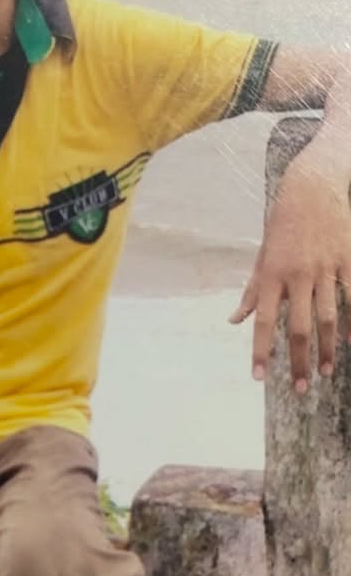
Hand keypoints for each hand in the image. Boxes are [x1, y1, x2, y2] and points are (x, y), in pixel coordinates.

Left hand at [230, 149, 350, 390]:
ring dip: (327, 349)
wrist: (313, 187)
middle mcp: (297, 274)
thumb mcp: (262, 255)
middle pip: (300, 327)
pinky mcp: (348, 259)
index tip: (259, 377)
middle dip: (299, 360)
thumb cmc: (283, 224)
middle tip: (301, 388)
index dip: (261, 350)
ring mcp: (325, 268)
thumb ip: (252, 291)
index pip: (264, 320)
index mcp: (272, 274)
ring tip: (326, 373)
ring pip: (328, 317)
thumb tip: (234, 320)